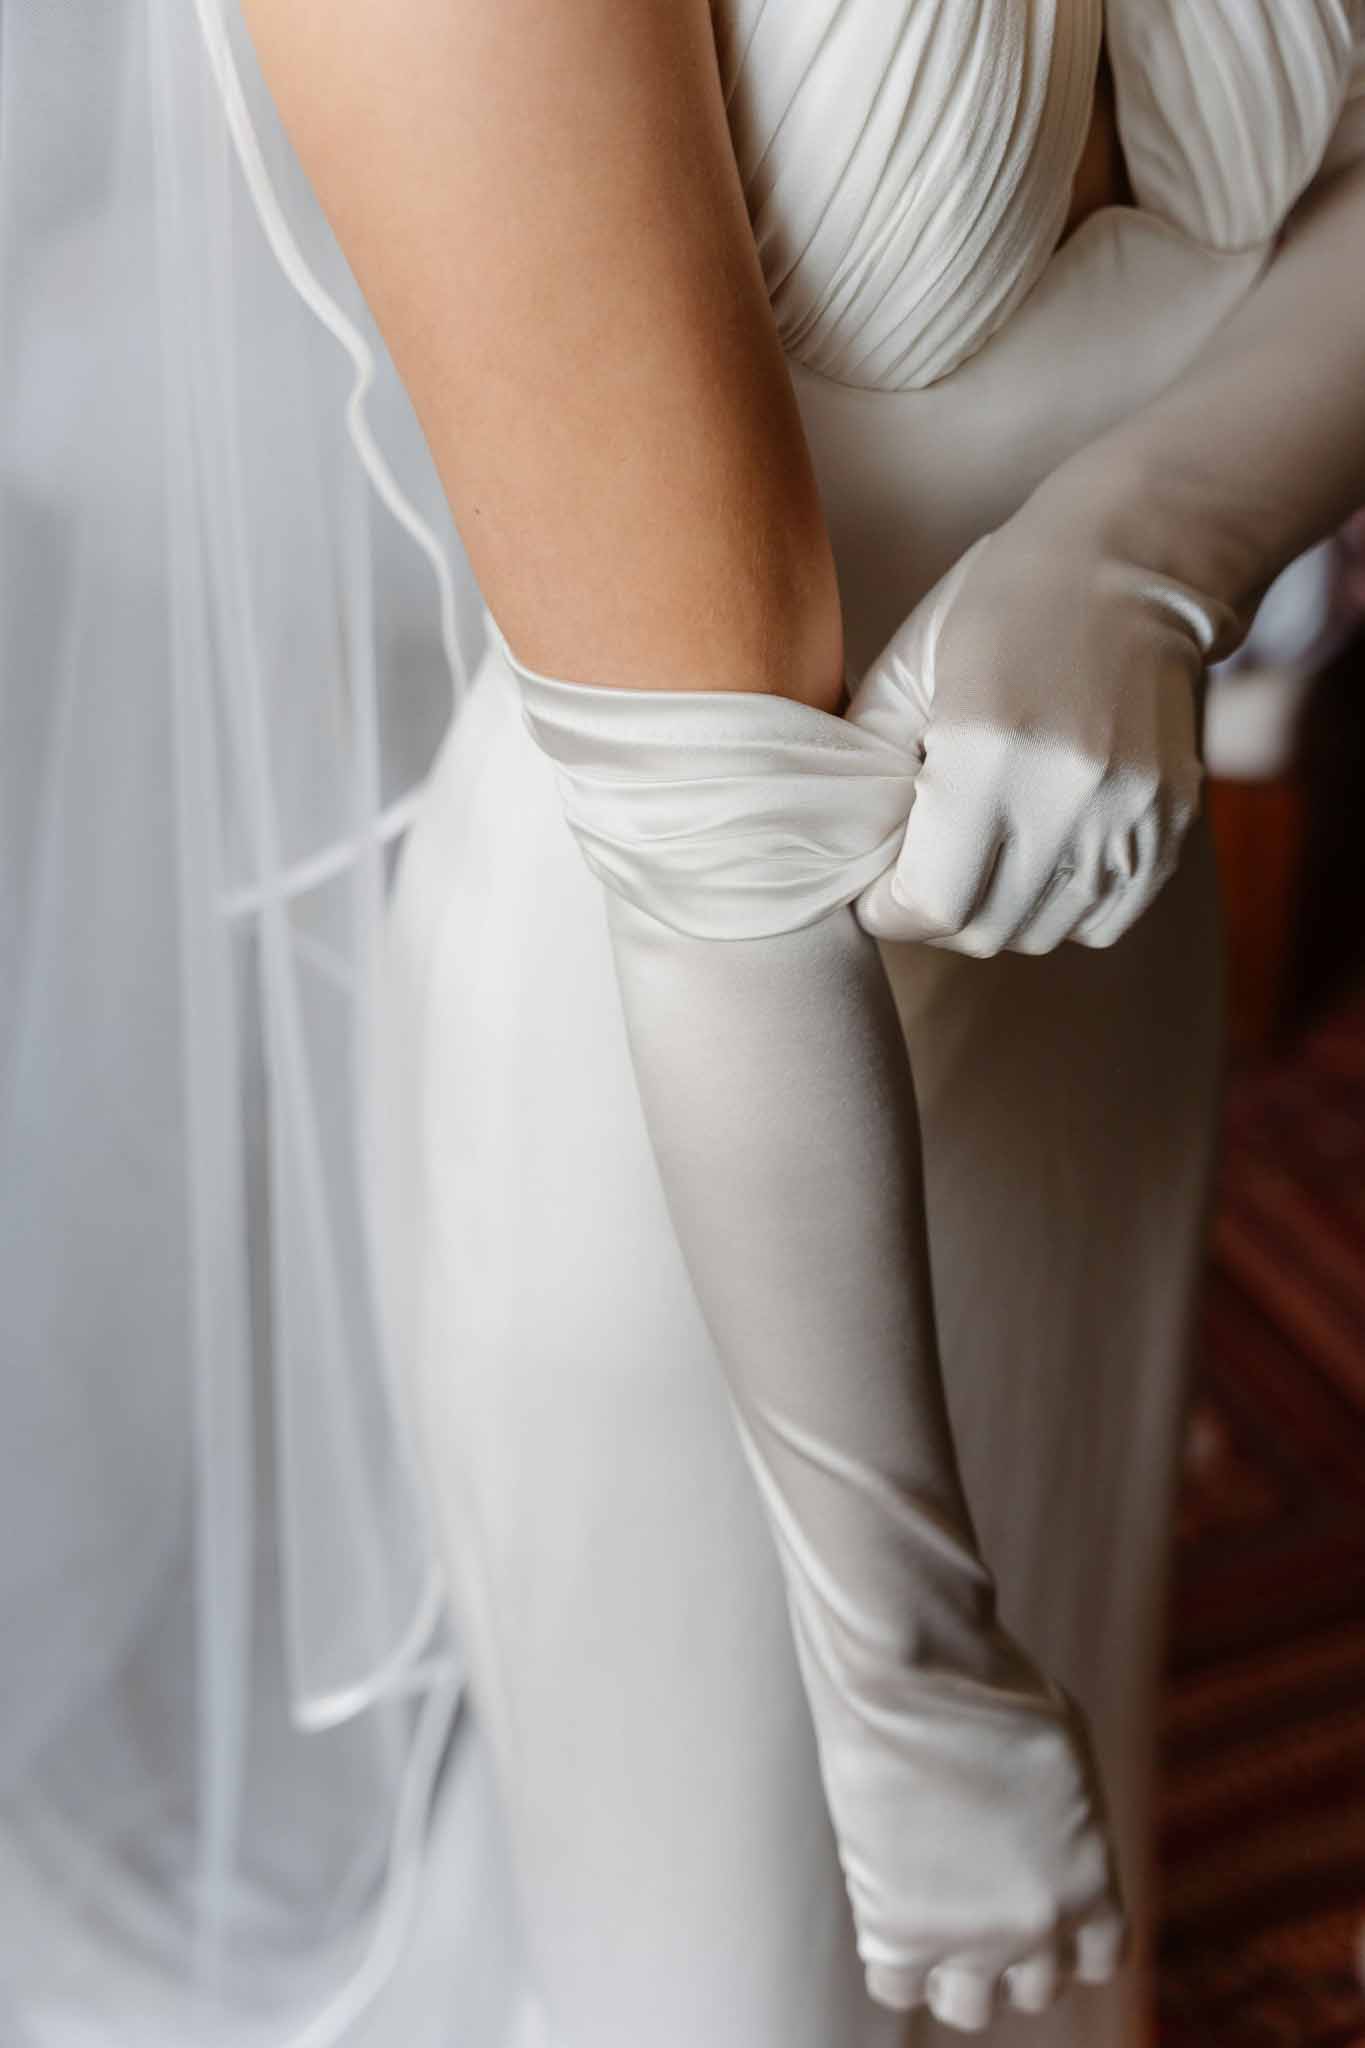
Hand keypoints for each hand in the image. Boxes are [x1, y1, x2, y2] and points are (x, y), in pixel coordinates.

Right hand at [801, 1635, 1127, 2028]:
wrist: (915, 1674)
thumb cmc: (989, 1686)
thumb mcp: (1068, 1752)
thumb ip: (1070, 1821)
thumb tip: (1052, 1842)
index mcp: (1092, 1882)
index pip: (1097, 1960)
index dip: (1066, 1935)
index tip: (1032, 1898)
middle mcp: (1038, 1925)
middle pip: (1035, 1988)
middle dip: (1011, 1950)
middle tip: (975, 1895)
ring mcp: (968, 1936)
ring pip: (969, 2008)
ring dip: (955, 1971)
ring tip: (933, 1913)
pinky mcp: (899, 1927)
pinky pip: (896, 1988)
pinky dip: (895, 1963)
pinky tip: (888, 1909)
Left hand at [847, 484, 1239, 956]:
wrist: (1133, 559)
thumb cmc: (1000, 606)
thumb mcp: (906, 669)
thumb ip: (866, 769)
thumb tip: (842, 859)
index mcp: (986, 750)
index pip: (929, 903)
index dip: (888, 912)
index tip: (874, 894)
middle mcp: (1066, 793)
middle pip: (983, 928)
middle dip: (934, 918)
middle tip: (919, 879)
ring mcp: (1128, 813)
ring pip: (1042, 934)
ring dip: (996, 916)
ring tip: (977, 866)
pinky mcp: (1171, 823)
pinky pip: (1104, 921)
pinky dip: (1061, 912)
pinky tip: (1037, 864)